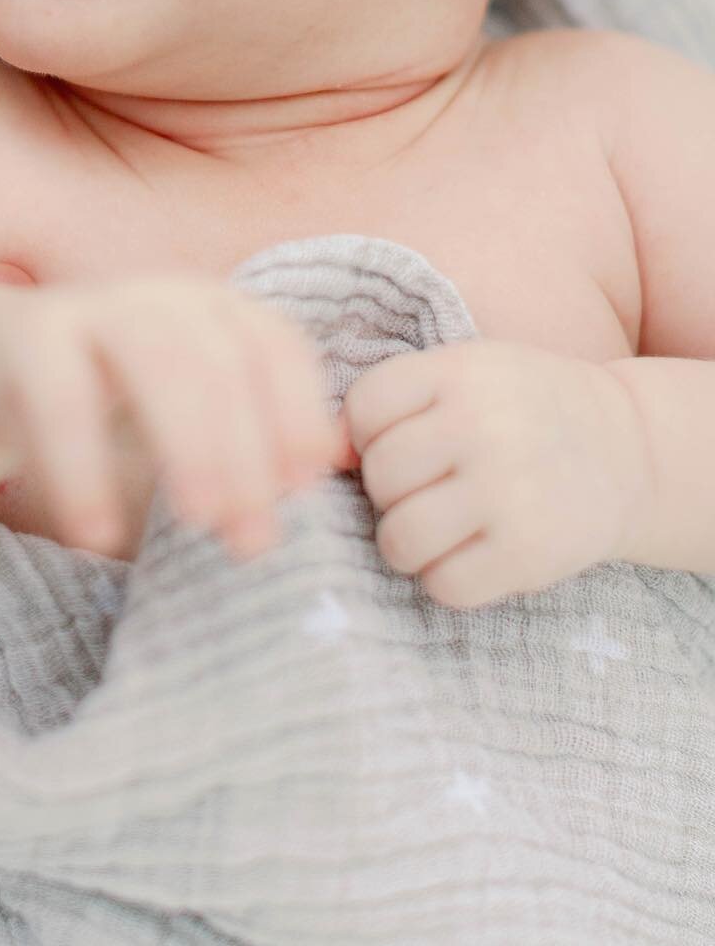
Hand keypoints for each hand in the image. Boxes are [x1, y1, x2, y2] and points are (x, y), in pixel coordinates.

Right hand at [0, 275, 341, 555]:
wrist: (1, 363)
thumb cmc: (120, 395)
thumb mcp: (195, 408)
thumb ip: (260, 433)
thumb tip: (343, 464)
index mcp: (216, 307)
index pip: (276, 346)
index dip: (298, 412)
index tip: (306, 486)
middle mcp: (163, 295)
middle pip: (221, 359)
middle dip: (246, 450)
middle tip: (253, 539)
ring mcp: (95, 307)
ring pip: (155, 358)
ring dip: (187, 441)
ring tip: (197, 522)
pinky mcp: (29, 336)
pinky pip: (59, 397)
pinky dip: (81, 468)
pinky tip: (96, 533)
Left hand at [342, 338, 653, 608]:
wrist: (625, 448)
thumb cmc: (521, 409)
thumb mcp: (466, 372)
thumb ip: (399, 399)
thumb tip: (329, 454)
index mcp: (457, 372)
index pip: (363, 408)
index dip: (366, 433)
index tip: (398, 440)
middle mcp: (480, 427)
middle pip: (379, 476)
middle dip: (389, 490)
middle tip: (423, 488)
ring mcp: (505, 492)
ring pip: (399, 538)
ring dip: (407, 542)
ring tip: (436, 527)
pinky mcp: (528, 553)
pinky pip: (443, 585)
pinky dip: (445, 579)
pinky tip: (468, 555)